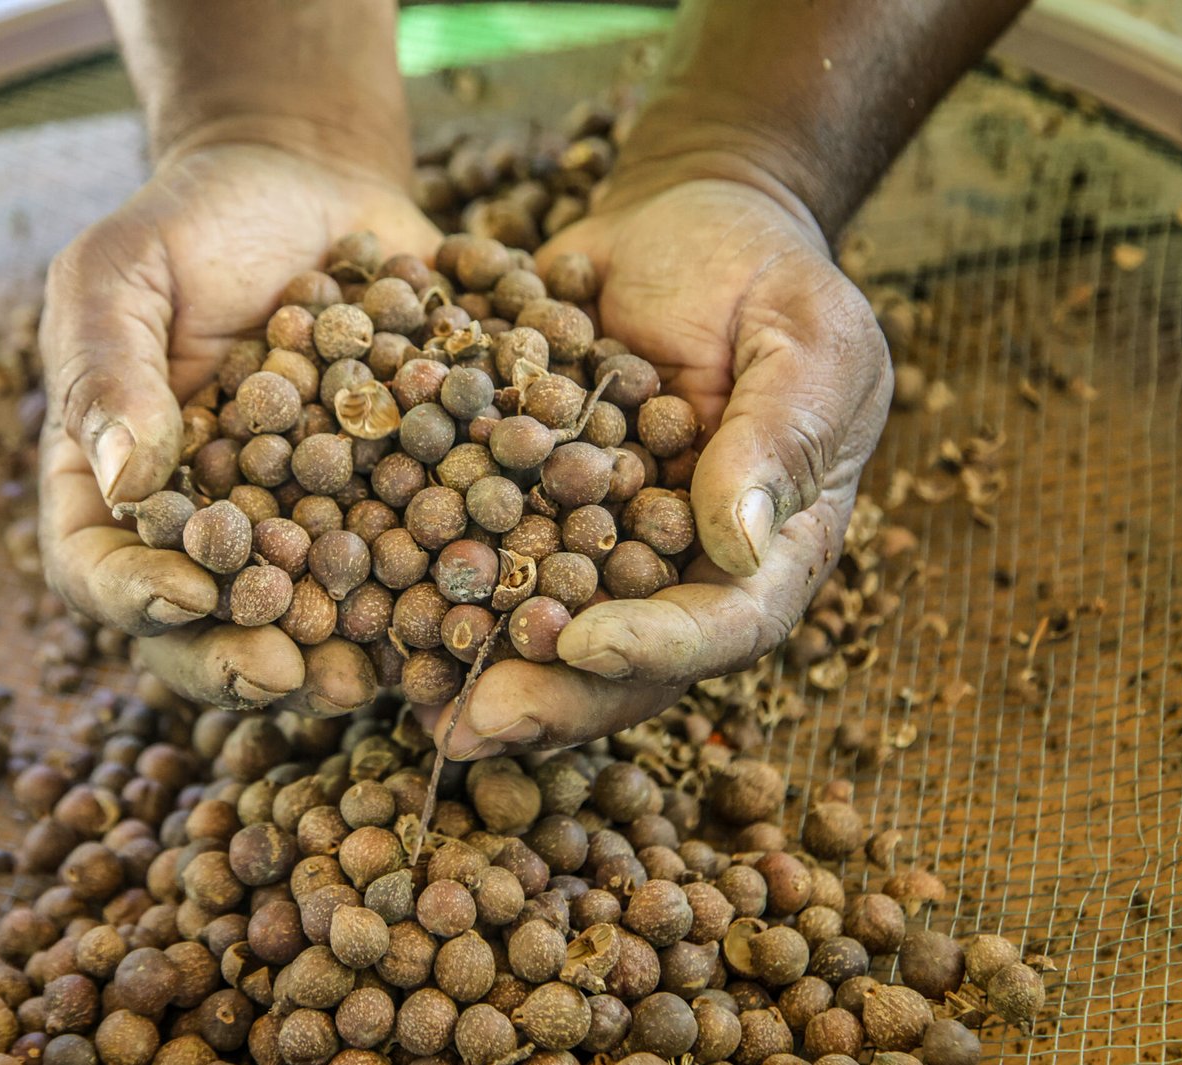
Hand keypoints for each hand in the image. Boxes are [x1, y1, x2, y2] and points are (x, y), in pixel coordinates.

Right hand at [39, 138, 438, 708]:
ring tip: (373, 676)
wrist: (309, 189)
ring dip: (338, 653)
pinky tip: (461, 606)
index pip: (100, 569)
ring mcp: (296, 528)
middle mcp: (205, 529)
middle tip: (288, 673)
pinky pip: (401, 560)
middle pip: (204, 622)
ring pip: (306, 614)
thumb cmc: (192, 224)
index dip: (137, 596)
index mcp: (116, 489)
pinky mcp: (381, 505)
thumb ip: (109, 369)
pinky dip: (428, 590)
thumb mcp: (121, 273)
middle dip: (242, 656)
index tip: (189, 595)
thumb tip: (128, 480)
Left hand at [422, 176, 891, 757]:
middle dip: (551, 694)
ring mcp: (601, 547)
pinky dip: (434, 588)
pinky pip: (487, 559)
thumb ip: (781, 432)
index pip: (729, 622)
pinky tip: (373, 611)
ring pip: (548, 632)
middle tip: (476, 722)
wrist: (683, 225)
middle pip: (626, 659)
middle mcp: (681, 568)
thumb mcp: (808, 335)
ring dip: (482, 670)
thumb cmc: (767, 274)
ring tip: (414, 699)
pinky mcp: (531, 508)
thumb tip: (736, 542)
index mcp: (770, 545)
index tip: (583, 645)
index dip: (657, 647)